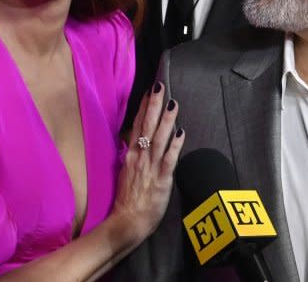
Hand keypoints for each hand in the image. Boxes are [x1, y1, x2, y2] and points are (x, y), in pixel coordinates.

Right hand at [111, 82, 183, 245]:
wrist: (127, 221)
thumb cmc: (128, 198)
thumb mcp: (126, 171)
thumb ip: (132, 154)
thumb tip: (136, 138)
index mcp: (131, 155)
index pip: (137, 126)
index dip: (143, 107)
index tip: (149, 90)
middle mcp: (139, 157)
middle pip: (146, 126)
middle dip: (153, 105)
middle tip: (159, 86)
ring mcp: (150, 167)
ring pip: (159, 138)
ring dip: (166, 119)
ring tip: (172, 103)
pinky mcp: (161, 179)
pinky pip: (169, 159)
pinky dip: (175, 144)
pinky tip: (181, 131)